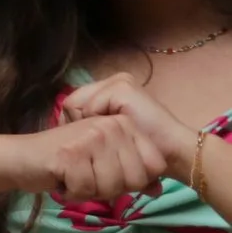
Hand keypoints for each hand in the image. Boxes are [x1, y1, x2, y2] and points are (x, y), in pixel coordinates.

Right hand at [11, 110, 172, 202]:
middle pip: (134, 179)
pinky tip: (61, 180)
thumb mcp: (105, 163)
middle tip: (88, 177)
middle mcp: (110, 125)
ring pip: (112, 186)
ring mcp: (90, 137)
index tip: (107, 173)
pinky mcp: (71, 154)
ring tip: (74, 177)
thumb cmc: (66, 162)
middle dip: (111, 188)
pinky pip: (86, 190)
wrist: (20, 158)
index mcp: (124, 124)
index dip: (134, 180)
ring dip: (91, 191)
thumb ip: (132, 173)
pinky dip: (72, 193)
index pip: (154, 166)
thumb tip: (157, 190)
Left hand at [55, 75, 197, 185]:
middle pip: (71, 103)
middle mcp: (114, 80)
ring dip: (85, 128)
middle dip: (76, 127)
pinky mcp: (121, 88)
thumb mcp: (109, 134)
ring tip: (102, 140)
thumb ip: (89, 124)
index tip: (83, 144)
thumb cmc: (140, 150)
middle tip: (90, 144)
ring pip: (75, 105)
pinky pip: (88, 108)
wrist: (171, 151)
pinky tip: (112, 133)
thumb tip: (59, 127)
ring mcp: (118, 82)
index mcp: (111, 89)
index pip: (73, 104)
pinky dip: (95, 124)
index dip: (72, 126)